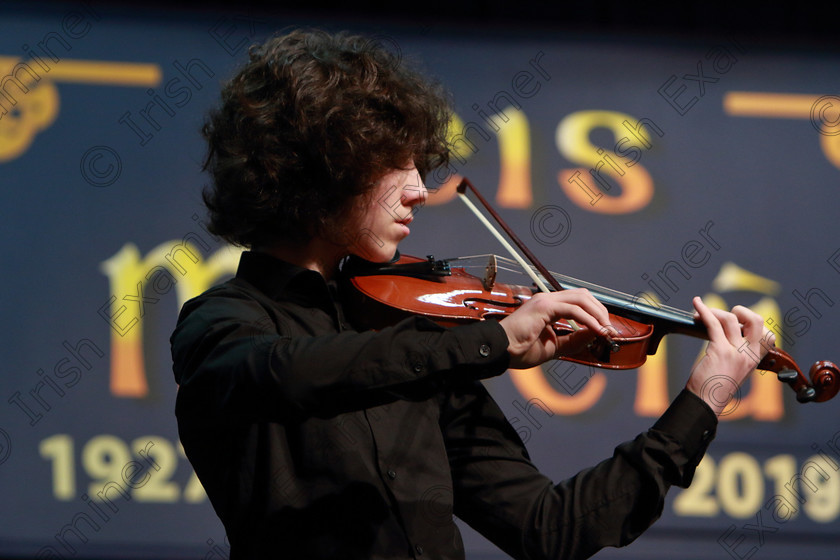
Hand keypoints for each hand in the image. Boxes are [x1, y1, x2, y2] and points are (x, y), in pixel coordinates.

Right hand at [499, 288, 615, 369]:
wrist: (500, 351)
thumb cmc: (519, 350)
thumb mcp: (554, 346)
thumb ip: (574, 340)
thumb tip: (595, 335)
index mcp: (548, 307)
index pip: (578, 302)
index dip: (595, 314)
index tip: (606, 331)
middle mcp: (547, 299)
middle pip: (584, 295)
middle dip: (601, 311)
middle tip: (610, 330)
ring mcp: (545, 301)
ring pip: (581, 298)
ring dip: (598, 314)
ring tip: (606, 330)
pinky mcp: (543, 307)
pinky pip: (573, 309)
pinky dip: (589, 319)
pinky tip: (596, 330)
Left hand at [685, 297, 774, 415]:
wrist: (706, 402)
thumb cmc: (715, 387)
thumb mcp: (735, 370)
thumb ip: (738, 354)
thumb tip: (728, 333)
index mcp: (756, 360)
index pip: (769, 335)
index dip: (755, 324)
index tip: (739, 323)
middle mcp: (750, 355)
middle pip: (756, 320)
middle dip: (741, 311)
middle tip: (725, 314)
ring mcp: (736, 352)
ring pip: (730, 319)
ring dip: (714, 311)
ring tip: (701, 313)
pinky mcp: (720, 351)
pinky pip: (713, 324)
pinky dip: (704, 310)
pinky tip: (697, 304)